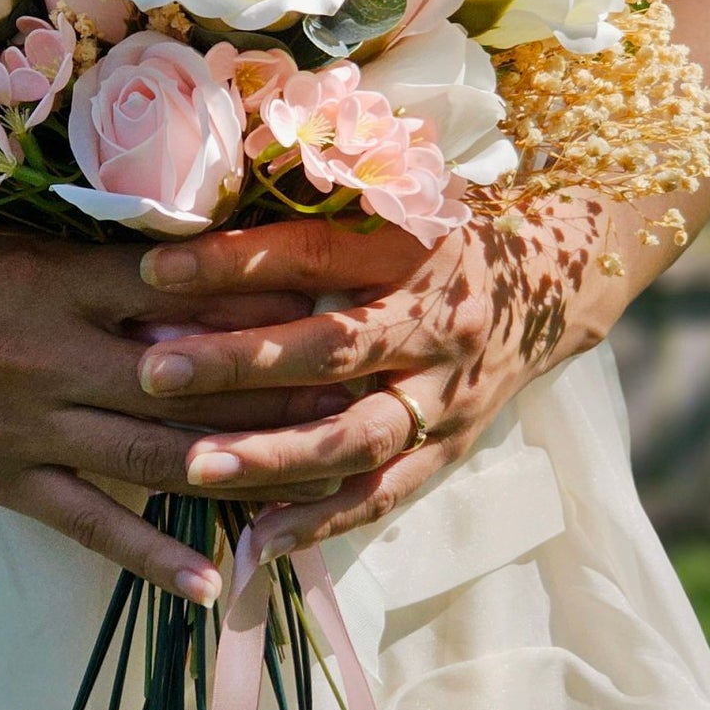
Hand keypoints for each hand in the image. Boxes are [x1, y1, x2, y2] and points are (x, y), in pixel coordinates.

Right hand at [0, 231, 349, 599]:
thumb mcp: (37, 243)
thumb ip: (125, 260)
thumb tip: (231, 262)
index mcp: (61, 284)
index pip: (181, 291)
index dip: (260, 302)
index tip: (334, 308)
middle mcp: (51, 356)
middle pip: (186, 382)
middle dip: (276, 393)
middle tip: (356, 402)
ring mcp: (29, 426)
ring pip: (152, 455)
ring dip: (239, 471)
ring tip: (316, 487)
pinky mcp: (7, 478)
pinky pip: (87, 523)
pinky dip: (150, 554)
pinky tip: (211, 581)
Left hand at [131, 198, 630, 556]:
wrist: (559, 284)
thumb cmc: (451, 229)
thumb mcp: (402, 190)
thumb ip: (323, 188)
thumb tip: (226, 169)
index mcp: (417, 248)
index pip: (314, 251)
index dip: (234, 260)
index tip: (150, 271)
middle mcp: (438, 323)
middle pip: (332, 347)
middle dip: (238, 363)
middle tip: (153, 372)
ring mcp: (448, 395)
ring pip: (357, 436)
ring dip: (274, 456)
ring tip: (194, 468)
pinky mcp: (451, 449)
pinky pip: (385, 494)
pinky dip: (322, 520)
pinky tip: (258, 539)